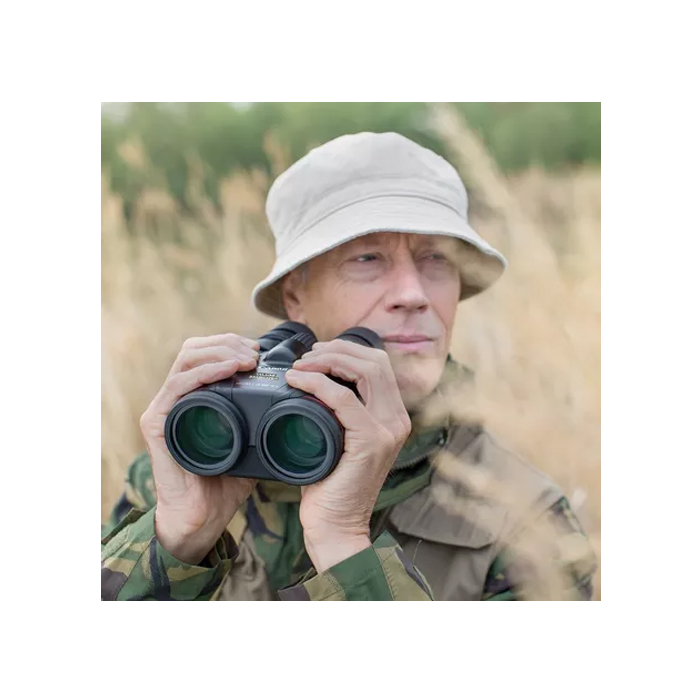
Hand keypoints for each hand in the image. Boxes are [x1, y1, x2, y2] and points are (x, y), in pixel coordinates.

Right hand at [139, 333, 259, 563]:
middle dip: (228, 343)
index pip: (206, 353)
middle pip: (196, 348)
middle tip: (255, 352)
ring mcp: (164, 408)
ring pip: (187, 359)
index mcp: (193, 397)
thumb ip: (263, 420)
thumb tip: (297, 402)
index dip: (232, 344)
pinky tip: (227, 371)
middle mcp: (175, 397)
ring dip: (221, 352)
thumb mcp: (250, 441)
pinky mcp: (157, 422)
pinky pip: (178, 385)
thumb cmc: (224, 480)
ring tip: (247, 359)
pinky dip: (205, 372)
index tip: (259, 351)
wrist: (201, 517)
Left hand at [285, 340, 410, 570]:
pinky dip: (317, 383)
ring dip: (328, 360)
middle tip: (305, 357)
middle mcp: (397, 420)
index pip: (378, 364)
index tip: (315, 355)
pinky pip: (343, 398)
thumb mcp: (338, 440)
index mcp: (393, 416)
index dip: (346, 350)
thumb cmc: (329, 485)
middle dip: (337, 349)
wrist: (335, 528)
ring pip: (365, 370)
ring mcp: (388, 430)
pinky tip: (296, 381)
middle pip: (375, 359)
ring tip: (299, 366)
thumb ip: (337, 413)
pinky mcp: (372, 442)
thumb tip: (313, 382)